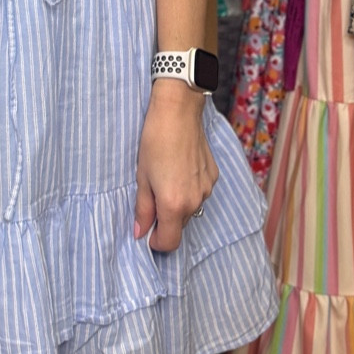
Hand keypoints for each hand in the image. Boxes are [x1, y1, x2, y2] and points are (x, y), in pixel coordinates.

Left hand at [134, 81, 218, 252]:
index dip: (156, 242)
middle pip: (179, 226)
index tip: (147, 231)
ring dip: (177, 203)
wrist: (178, 111)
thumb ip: (142, 209)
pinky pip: (199, 192)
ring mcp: (207, 189)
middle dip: (165, 219)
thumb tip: (140, 233)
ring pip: (190, 209)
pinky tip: (179, 168)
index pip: (169, 242)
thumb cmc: (155, 141)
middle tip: (151, 195)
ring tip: (165, 177)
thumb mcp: (142, 176)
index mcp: (174, 205)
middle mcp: (194, 201)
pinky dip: (188, 189)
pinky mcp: (213, 176)